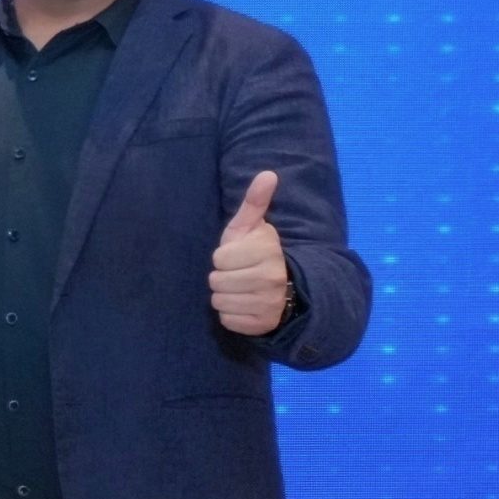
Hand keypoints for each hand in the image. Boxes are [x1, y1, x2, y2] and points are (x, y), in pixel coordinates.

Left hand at [208, 169, 289, 335]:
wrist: (282, 288)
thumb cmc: (255, 253)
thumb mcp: (252, 227)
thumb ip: (255, 202)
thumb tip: (268, 174)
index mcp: (268, 250)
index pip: (219, 259)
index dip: (223, 257)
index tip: (238, 257)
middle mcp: (272, 277)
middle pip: (216, 281)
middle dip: (222, 277)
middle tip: (238, 274)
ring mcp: (269, 303)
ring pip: (219, 302)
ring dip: (224, 296)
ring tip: (240, 289)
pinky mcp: (263, 324)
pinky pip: (228, 320)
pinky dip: (231, 314)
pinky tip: (244, 304)